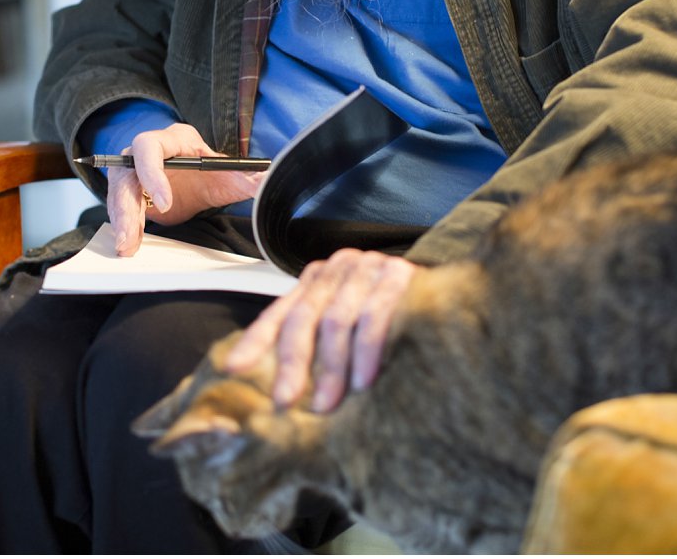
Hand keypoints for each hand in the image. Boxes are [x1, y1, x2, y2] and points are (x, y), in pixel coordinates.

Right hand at [104, 122, 264, 256]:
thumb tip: (268, 181)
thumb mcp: (229, 175)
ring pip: (117, 192)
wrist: (198, 181)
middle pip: (125, 173)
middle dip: (127, 206)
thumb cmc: (211, 172)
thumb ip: (247, 178)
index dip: (151, 174)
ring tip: (126, 247)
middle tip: (132, 235)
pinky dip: (124, 227)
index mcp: (170, 139)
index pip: (149, 148)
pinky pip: (119, 208)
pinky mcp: (128, 192)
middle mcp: (144, 152)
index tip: (164, 204)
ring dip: (121, 221)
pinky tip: (129, 244)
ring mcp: (132, 171)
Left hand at [225, 249, 418, 411]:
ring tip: (327, 404)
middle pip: (304, 319)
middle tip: (286, 402)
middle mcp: (336, 271)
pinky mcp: (399, 277)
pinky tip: (365, 380)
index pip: (279, 313)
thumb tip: (280, 387)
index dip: (254, 341)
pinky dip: (368, 351)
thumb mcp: (344, 325)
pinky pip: (377, 316)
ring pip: (338, 320)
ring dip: (332, 367)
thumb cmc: (387, 316)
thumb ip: (315, 343)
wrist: (443, 290)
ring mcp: (367, 270)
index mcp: (315, 282)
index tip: (233, 369)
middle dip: (293, 365)